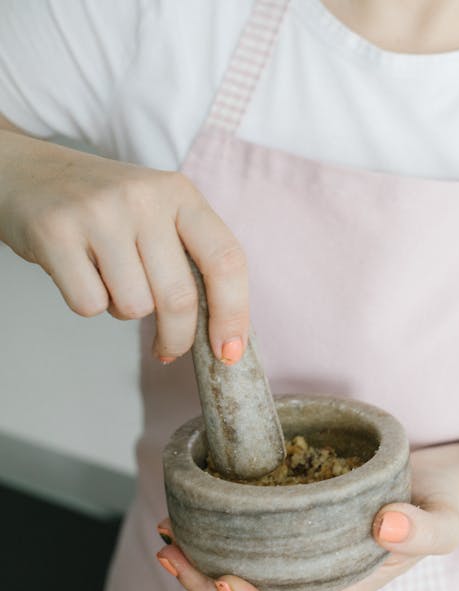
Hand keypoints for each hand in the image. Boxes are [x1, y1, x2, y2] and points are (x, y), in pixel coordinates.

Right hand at [0, 129, 248, 362]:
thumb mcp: (157, 213)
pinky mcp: (57, 232)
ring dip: (124, 310)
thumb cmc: (105, 208)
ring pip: (133, 308)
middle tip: (168, 349)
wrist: (30, 174)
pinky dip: (88, 304)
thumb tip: (220, 331)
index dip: (233, 314)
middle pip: (179, 298)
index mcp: (180, 193)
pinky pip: (90, 305)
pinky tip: (80, 273)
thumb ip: (189, 257)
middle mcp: (144, 198)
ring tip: (109, 279)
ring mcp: (99, 213)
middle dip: (177, 338)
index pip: (225, 260)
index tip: (228, 353)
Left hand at [156, 446, 458, 590]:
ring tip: (167, 534)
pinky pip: (248, 534)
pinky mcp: (291, 520)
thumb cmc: (435, 505)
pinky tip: (194, 505)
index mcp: (344, 585)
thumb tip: (386, 526)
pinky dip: (217, 525)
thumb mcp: (441, 519)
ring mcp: (300, 549)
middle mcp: (314, 573)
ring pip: (242, 568)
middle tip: (171, 553)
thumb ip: (423, 530)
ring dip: (200, 558)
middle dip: (206, 585)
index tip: (228, 583)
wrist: (429, 483)